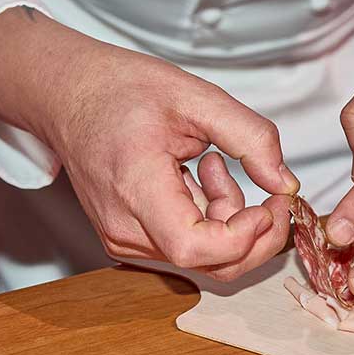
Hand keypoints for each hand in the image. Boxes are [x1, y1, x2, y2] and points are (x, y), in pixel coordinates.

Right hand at [0, 9, 297, 279]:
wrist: (69, 95)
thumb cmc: (121, 90)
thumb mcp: (196, 97)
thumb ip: (250, 137)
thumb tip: (285, 184)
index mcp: (135, 188)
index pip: (196, 248)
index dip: (244, 236)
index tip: (270, 204)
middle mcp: (124, 227)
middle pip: (209, 264)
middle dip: (252, 234)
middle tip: (269, 193)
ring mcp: (123, 238)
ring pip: (202, 257)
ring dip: (227, 220)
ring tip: (212, 164)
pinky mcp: (127, 238)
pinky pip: (184, 246)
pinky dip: (207, 220)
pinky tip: (197, 177)